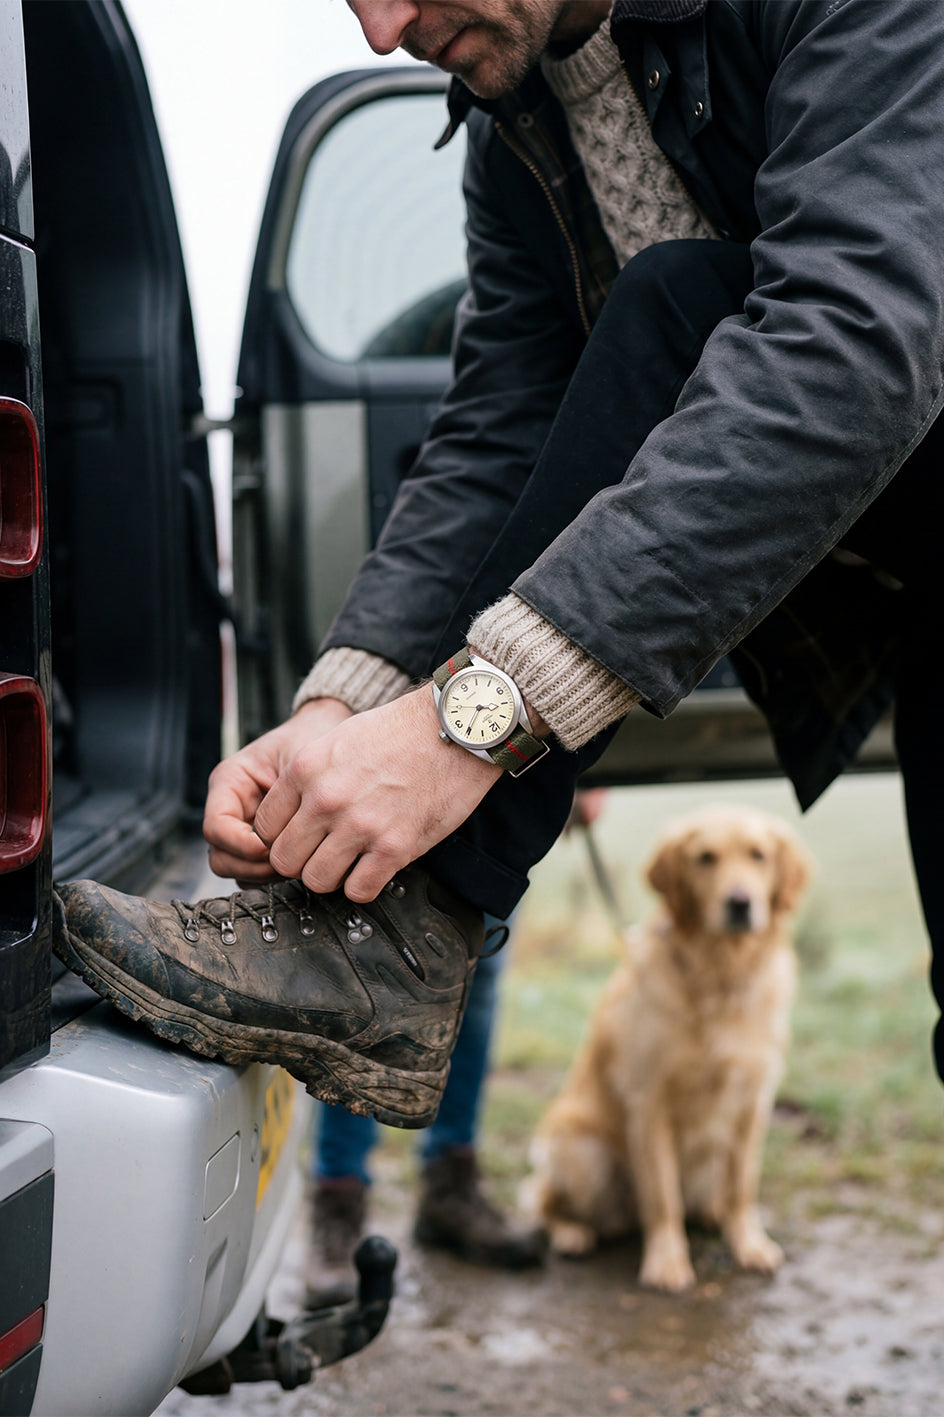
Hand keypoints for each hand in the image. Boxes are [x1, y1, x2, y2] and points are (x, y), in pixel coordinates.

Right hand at [203, 698, 352, 880]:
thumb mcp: (298, 762)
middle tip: (287, 861)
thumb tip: (281, 842)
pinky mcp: (262, 844)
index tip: (270, 848)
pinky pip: (258, 872)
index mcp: (229, 783)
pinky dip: (276, 875)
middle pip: (221, 857)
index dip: (240, 844)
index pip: (216, 827)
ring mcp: (244, 829)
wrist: (326, 733)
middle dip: (253, 865)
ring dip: (265, 874)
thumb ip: (288, 798)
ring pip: (238, 870)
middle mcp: (231, 809)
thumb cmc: (309, 739)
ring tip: (298, 861)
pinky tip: (302, 861)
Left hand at [251, 684, 501, 901]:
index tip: (298, 837)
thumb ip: (310, 776)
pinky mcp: (395, 847)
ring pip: (315, 881)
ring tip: (348, 863)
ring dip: (330, 877)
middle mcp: (326, 799)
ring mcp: (360, 826)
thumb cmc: (402, 730)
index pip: (264, 826)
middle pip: (283, 860)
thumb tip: (295, 811)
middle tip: (320, 854)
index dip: (280, 836)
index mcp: (306, 770)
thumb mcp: (338, 739)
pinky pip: (359, 891)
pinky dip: (363, 886)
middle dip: (300, 861)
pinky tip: (373, 868)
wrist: (454, 729)